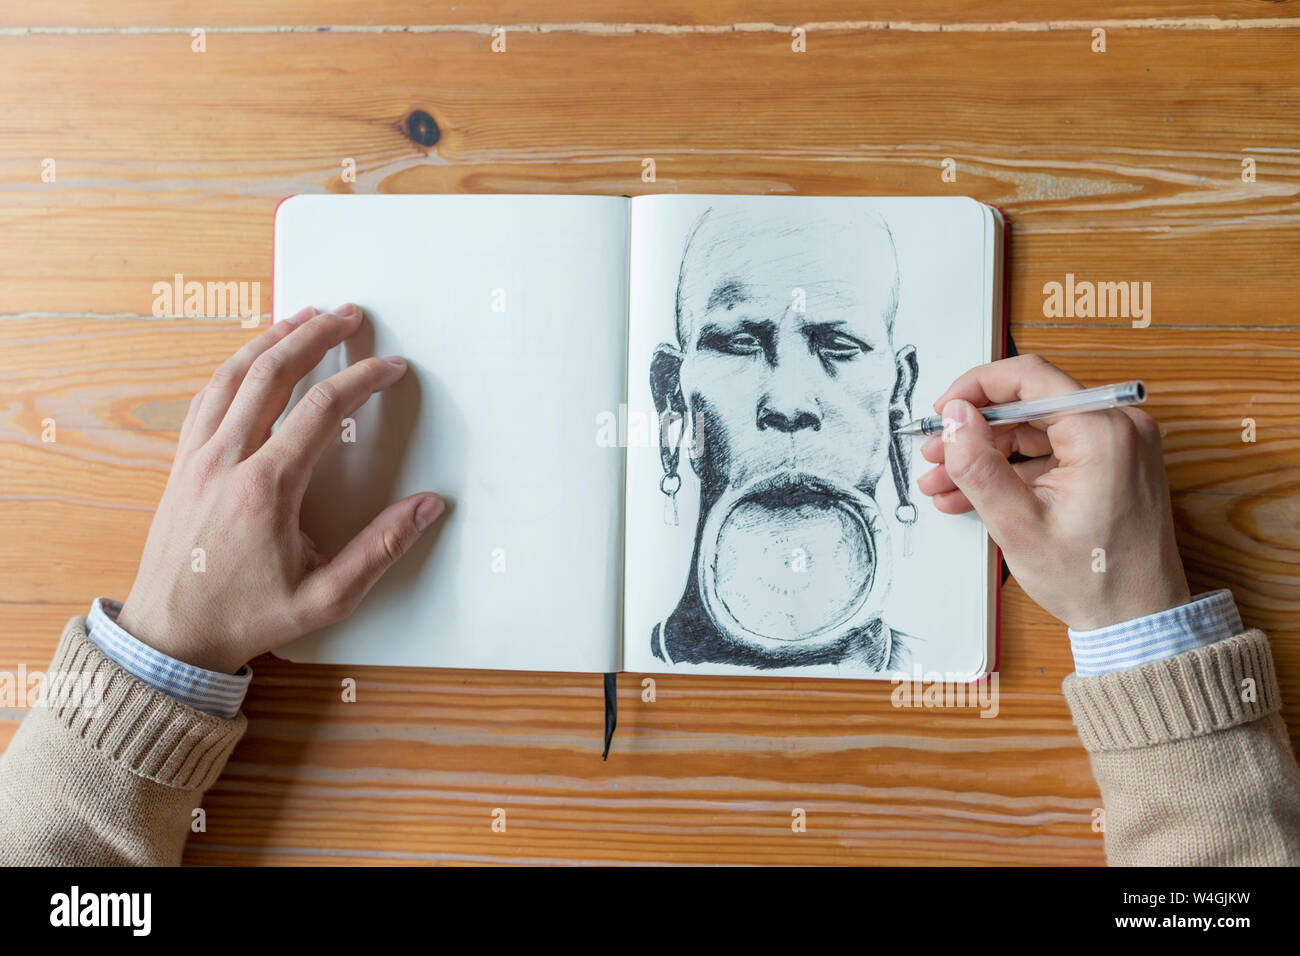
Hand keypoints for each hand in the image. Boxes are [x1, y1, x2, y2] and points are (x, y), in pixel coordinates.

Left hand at [117, 304, 444, 673]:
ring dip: (272, 339)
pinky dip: (234, 365)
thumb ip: (381, 549)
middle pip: (272, 373)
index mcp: (266, 489)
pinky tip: (252, 356)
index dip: (362, 380)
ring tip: (304, 316)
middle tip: (349, 314)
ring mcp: (197, 458)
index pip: (322, 410)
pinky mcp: (181, 464)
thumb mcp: (327, 597)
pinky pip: (207, 396)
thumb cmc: (246, 617)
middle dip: (316, 336)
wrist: (171, 635)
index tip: (391, 368)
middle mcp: (226, 461)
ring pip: (233, 375)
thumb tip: (429, 507)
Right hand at [916, 354, 1189, 630]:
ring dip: (988, 455)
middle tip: (935, 455)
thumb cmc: (1093, 580)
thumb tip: (954, 416)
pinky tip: (976, 494)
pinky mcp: (1114, 464)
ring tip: (945, 483)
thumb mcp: (1018, 525)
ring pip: (1036, 430)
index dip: (976, 387)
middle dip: (975, 431)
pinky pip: (1053, 452)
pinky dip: (1015, 470)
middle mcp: (1120, 427)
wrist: (1139, 620)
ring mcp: (1120, 445)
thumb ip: (978, 464)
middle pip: (1029, 405)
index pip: (1029, 377)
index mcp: (1103, 432)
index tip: (943, 411)